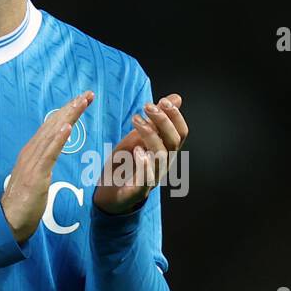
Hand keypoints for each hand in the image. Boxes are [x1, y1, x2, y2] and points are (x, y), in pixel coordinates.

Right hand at [1, 91, 93, 242]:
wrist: (10, 221)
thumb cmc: (24, 203)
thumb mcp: (37, 177)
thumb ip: (43, 162)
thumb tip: (53, 152)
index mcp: (32, 152)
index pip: (52, 126)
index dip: (67, 112)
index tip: (82, 101)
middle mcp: (31, 152)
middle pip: (53, 124)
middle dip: (71, 108)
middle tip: (87, 94)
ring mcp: (32, 162)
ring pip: (52, 134)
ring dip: (68, 117)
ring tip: (80, 103)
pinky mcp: (36, 175)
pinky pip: (48, 154)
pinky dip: (58, 139)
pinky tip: (66, 127)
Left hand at [93, 93, 187, 214]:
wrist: (109, 193)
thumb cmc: (126, 164)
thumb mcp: (139, 136)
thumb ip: (156, 120)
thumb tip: (176, 98)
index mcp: (166, 152)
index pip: (181, 133)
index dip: (176, 116)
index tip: (162, 100)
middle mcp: (163, 165)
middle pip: (173, 142)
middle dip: (163, 121)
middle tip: (147, 106)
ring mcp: (152, 178)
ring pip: (161, 157)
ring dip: (150, 135)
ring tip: (136, 120)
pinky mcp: (137, 191)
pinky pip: (146, 180)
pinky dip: (145, 164)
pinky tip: (138, 150)